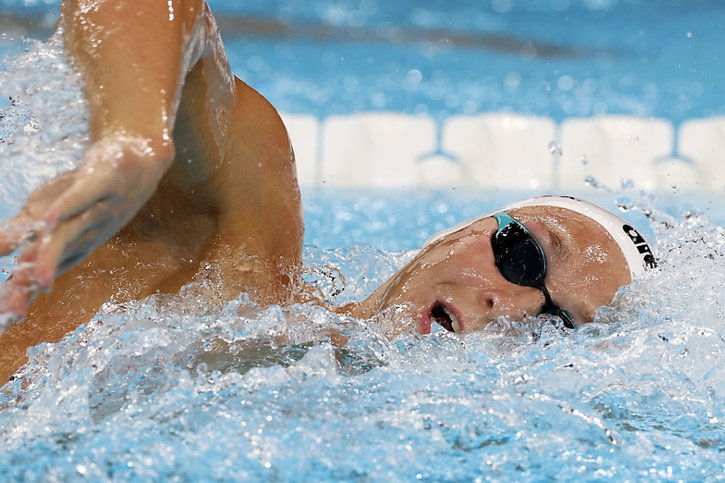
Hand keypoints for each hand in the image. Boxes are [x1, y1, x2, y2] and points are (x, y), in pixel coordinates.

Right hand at [0, 133, 173, 327]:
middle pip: (54, 263)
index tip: (5, 319)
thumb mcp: (51, 211)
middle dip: (33, 286)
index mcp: (70, 245)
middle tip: (14, 311)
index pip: (39, 274)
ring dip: (50, 257)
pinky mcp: (104, 180)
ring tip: (37, 280)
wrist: (139, 155)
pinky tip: (46, 221)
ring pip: (69, 235)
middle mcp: (85, 233)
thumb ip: (20, 233)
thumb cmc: (92, 190)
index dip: (21, 296)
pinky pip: (83, 196)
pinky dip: (65, 208)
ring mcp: (97, 209)